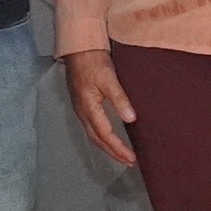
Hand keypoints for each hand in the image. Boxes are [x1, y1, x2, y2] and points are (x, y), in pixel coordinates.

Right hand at [64, 50, 136, 167]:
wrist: (78, 48)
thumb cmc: (93, 61)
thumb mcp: (109, 78)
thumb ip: (119, 99)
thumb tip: (131, 119)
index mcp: (89, 108)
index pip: (105, 135)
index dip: (119, 148)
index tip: (132, 158)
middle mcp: (82, 112)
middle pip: (97, 140)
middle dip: (113, 153)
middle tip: (129, 162)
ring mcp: (80, 109)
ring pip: (93, 135)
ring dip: (107, 147)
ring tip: (122, 155)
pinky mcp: (82, 104)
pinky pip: (92, 128)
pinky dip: (102, 137)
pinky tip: (109, 137)